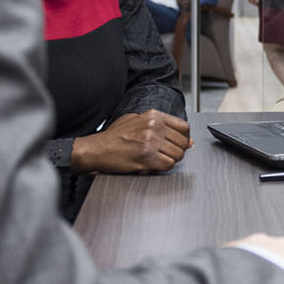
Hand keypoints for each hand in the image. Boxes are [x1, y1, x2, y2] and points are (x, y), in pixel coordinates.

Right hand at [72, 110, 192, 173]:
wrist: (97, 149)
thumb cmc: (113, 137)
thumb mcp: (136, 122)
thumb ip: (161, 126)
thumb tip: (187, 139)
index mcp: (153, 116)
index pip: (184, 127)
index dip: (184, 138)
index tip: (179, 144)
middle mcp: (154, 126)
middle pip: (183, 142)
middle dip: (177, 151)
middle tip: (166, 155)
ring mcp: (150, 141)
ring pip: (177, 155)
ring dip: (170, 160)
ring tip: (158, 160)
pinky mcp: (147, 156)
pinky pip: (168, 165)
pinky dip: (162, 167)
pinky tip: (153, 165)